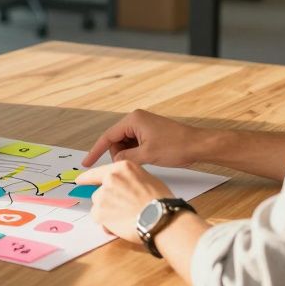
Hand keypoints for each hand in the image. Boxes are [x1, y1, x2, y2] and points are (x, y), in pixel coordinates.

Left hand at [76, 161, 175, 243]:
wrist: (160, 218)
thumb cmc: (160, 201)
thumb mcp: (147, 179)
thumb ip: (130, 180)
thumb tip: (124, 187)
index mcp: (122, 168)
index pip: (99, 171)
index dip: (87, 178)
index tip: (79, 181)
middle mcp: (110, 179)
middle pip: (99, 192)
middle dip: (107, 202)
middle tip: (123, 210)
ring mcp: (103, 195)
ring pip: (98, 206)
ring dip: (107, 213)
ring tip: (126, 218)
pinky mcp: (99, 212)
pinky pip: (98, 218)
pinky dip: (106, 223)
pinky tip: (121, 225)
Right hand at [82, 109, 203, 167]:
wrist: (198, 145)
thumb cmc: (176, 147)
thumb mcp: (147, 155)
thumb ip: (126, 158)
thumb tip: (114, 163)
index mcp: (133, 120)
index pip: (107, 136)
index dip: (95, 151)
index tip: (86, 163)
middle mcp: (136, 119)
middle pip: (115, 140)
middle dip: (118, 154)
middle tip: (130, 165)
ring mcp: (144, 125)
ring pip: (125, 144)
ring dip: (128, 155)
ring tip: (142, 162)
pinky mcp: (150, 132)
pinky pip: (134, 144)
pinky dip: (135, 154)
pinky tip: (145, 160)